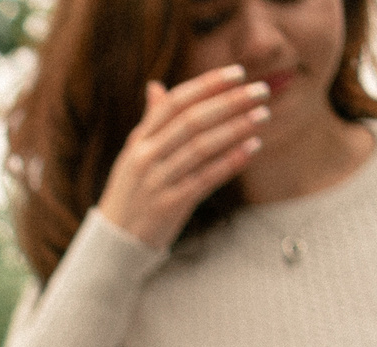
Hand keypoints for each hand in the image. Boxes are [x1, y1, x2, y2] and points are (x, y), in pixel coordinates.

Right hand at [94, 65, 269, 249]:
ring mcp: (156, 182)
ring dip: (236, 129)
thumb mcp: (133, 155)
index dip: (207, 85)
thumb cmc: (131, 193)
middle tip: (261, 90)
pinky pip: (205, 178)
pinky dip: (231, 161)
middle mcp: (145, 158)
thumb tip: (155, 86)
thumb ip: (149, 122)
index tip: (237, 73)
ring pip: (201, 148)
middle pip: (192, 121)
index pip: (174, 103)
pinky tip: (253, 148)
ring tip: (262, 115)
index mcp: (138, 141)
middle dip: (229, 102)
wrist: (114, 242)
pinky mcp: (170, 205)